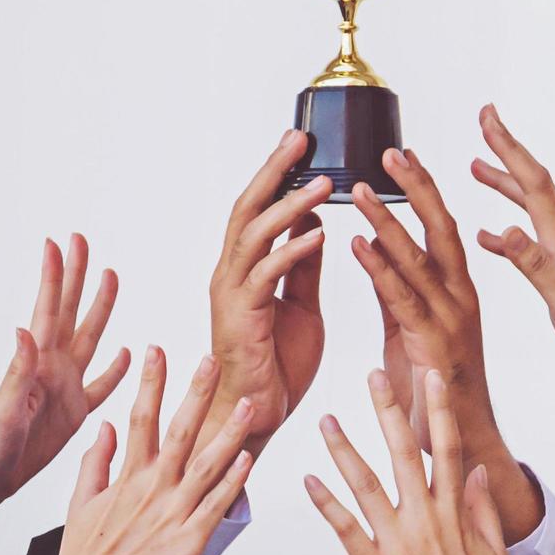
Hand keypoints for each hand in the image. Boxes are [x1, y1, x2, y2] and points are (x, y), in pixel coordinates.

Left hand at [0, 234, 133, 497]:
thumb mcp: (4, 408)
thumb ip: (18, 370)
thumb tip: (24, 329)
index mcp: (37, 362)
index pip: (49, 309)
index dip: (55, 275)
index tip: (59, 242)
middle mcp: (52, 366)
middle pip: (70, 310)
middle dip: (77, 276)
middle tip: (82, 242)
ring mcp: (65, 386)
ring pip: (90, 337)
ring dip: (100, 308)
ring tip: (110, 278)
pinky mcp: (75, 411)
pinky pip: (102, 384)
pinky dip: (116, 368)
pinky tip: (128, 354)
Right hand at [17, 348, 255, 554]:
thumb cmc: (86, 553)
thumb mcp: (83, 501)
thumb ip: (96, 460)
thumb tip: (104, 424)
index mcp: (130, 475)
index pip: (141, 417)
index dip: (151, 382)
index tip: (158, 349)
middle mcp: (153, 487)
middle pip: (179, 430)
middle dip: (197, 393)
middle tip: (213, 358)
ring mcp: (173, 512)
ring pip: (207, 463)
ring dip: (229, 431)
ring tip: (249, 402)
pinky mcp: (190, 539)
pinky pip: (217, 505)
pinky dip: (234, 481)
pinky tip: (250, 458)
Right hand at [205, 130, 331, 453]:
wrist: (256, 416)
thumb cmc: (276, 364)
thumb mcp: (300, 305)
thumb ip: (302, 266)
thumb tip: (314, 223)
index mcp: (246, 268)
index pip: (258, 207)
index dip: (277, 173)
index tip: (300, 140)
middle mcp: (231, 273)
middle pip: (248, 208)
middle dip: (274, 171)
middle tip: (300, 138)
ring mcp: (231, 295)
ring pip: (254, 236)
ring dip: (289, 207)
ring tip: (323, 183)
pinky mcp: (241, 319)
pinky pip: (265, 277)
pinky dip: (291, 252)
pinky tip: (319, 235)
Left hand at [306, 369, 509, 554]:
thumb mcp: (495, 551)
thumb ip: (483, 508)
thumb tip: (478, 470)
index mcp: (454, 511)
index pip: (447, 447)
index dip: (439, 409)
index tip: (431, 376)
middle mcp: (425, 518)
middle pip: (405, 453)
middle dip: (389, 410)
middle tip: (374, 375)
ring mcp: (397, 541)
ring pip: (367, 485)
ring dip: (345, 449)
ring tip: (327, 419)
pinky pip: (345, 530)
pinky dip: (326, 504)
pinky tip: (309, 480)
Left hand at [348, 148, 483, 452]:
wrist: (462, 444)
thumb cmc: (438, 394)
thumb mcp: (414, 333)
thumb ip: (399, 295)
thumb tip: (378, 256)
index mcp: (459, 293)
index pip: (443, 229)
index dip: (424, 191)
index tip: (403, 157)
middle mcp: (461, 299)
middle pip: (441, 230)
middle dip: (417, 188)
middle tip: (390, 153)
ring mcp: (451, 320)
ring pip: (420, 260)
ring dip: (389, 221)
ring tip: (363, 189)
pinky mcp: (432, 344)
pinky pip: (402, 298)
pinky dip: (379, 268)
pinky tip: (357, 245)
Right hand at [471, 104, 554, 382]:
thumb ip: (534, 264)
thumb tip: (506, 228)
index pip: (534, 183)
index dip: (510, 148)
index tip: (489, 118)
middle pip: (532, 183)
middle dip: (508, 150)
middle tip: (486, 121)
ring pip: (530, 208)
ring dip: (504, 184)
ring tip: (478, 167)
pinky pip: (528, 241)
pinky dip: (505, 231)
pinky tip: (490, 236)